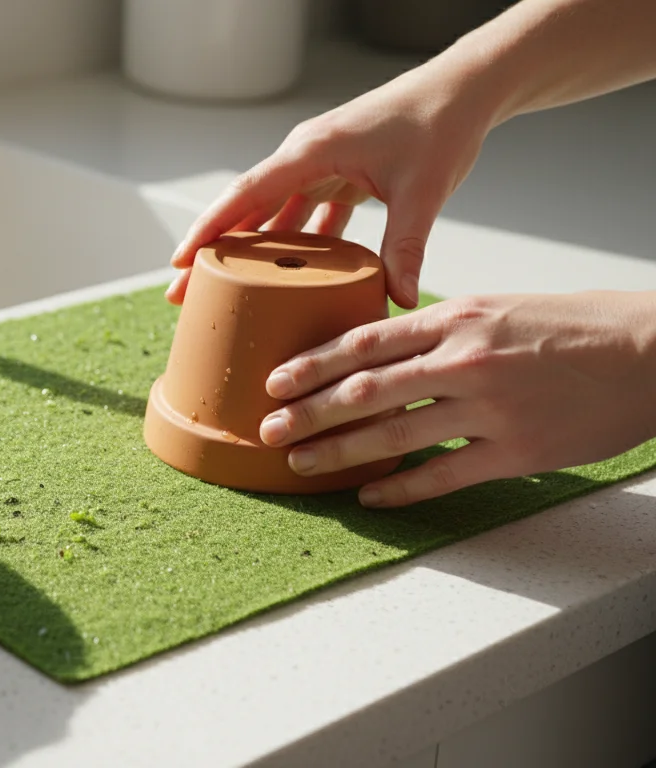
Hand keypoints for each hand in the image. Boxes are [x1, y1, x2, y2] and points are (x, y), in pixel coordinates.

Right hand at [167, 64, 495, 308]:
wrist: (464, 89)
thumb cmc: (440, 124)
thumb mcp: (423, 190)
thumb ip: (406, 246)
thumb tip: (400, 299)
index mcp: (312, 151)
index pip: (246, 193)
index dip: (209, 229)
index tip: (181, 261)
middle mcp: (305, 156)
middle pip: (246, 209)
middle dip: (214, 252)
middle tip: (184, 292)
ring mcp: (319, 165)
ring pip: (271, 214)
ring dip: (250, 251)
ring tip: (224, 292)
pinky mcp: (337, 174)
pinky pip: (302, 213)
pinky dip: (293, 245)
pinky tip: (287, 279)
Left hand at [255, 292, 655, 506]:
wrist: (651, 351)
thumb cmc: (572, 325)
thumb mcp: (497, 308)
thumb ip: (439, 330)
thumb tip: (381, 351)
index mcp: (456, 318)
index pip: (364, 342)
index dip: (311, 364)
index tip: (274, 380)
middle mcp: (464, 360)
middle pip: (363, 391)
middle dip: (307, 412)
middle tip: (267, 429)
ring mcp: (489, 408)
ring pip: (392, 435)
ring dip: (338, 452)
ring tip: (301, 464)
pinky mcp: (516, 451)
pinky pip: (442, 476)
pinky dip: (399, 488)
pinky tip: (369, 496)